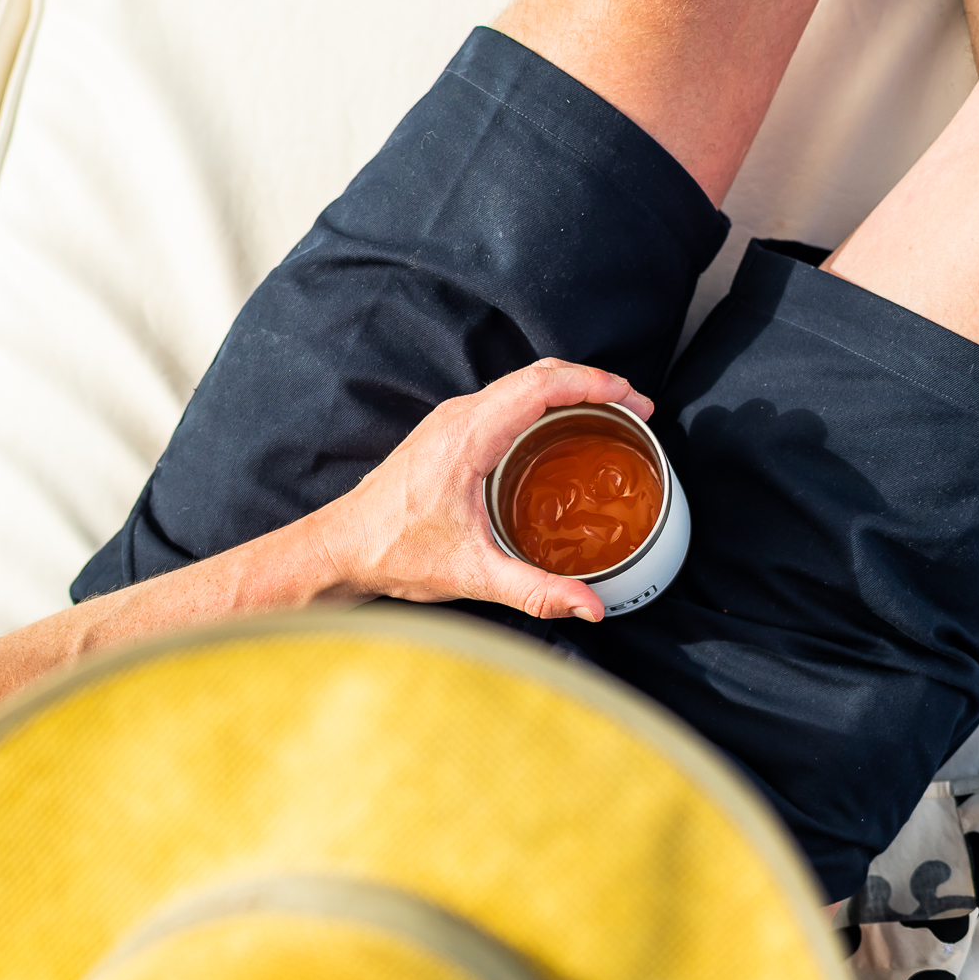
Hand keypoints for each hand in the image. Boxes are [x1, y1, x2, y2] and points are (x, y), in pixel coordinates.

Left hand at [308, 358, 653, 621]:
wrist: (341, 547)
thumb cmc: (393, 551)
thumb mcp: (471, 574)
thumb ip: (534, 591)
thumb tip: (589, 605)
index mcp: (467, 436)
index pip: (540, 385)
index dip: (594, 383)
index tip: (633, 398)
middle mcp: (458, 417)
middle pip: (537, 374)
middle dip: (592, 383)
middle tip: (636, 407)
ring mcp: (450, 420)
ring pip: (520, 384)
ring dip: (568, 390)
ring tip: (610, 414)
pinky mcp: (447, 432)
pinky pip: (505, 400)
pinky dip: (543, 403)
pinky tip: (562, 430)